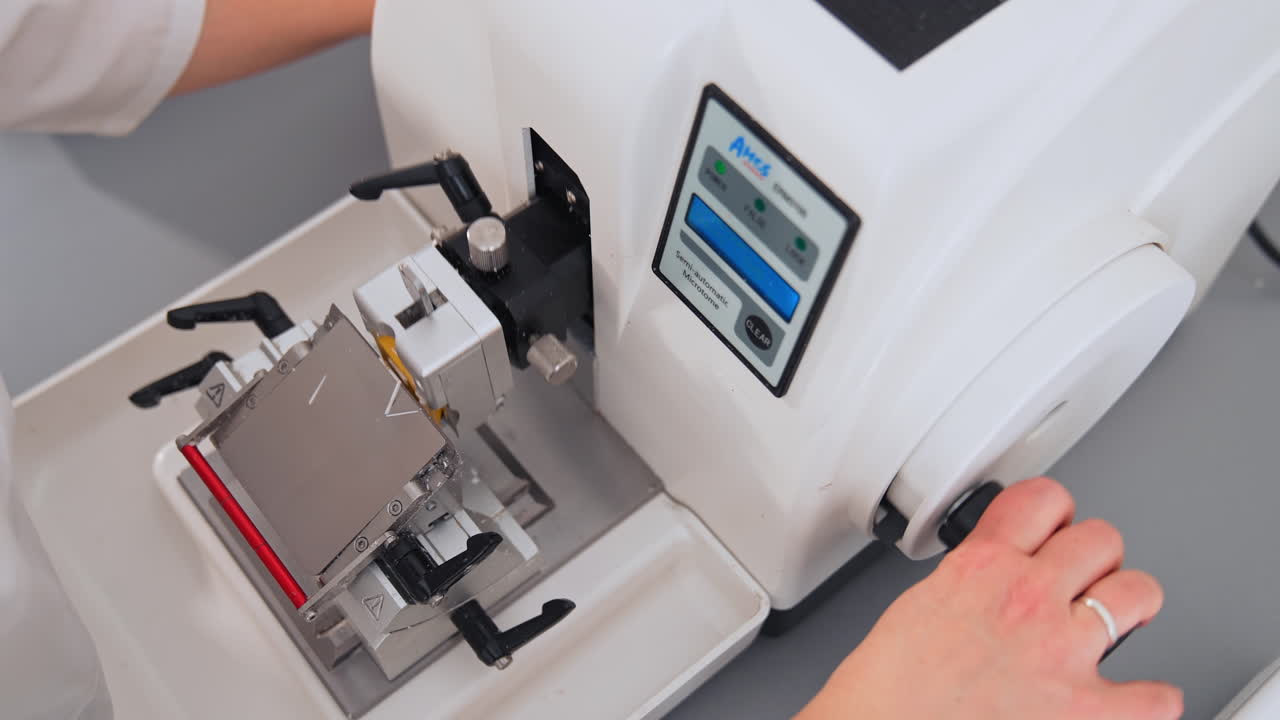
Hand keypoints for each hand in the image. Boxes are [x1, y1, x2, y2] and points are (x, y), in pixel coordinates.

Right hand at [798, 477, 1181, 719]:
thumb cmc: (890, 687)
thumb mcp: (920, 604)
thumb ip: (968, 584)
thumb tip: (990, 587)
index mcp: (981, 567)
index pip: (1042, 499)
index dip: (1055, 512)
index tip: (1056, 527)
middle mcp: (1027, 598)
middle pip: (1100, 539)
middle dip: (1094, 558)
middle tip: (1085, 579)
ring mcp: (1063, 651)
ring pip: (1138, 592)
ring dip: (1129, 606)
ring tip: (1115, 621)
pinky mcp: (1087, 710)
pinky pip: (1155, 696)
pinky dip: (1148, 699)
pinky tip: (1129, 699)